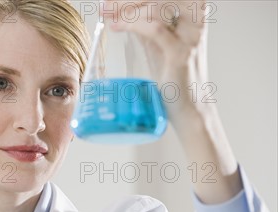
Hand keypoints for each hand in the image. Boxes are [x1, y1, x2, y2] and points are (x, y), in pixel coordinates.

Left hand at [101, 0, 242, 202]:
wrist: (190, 112)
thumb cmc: (174, 82)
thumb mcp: (158, 49)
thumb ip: (146, 32)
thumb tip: (121, 16)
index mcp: (190, 19)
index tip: (111, 2)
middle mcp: (194, 24)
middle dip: (130, 0)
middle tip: (106, 5)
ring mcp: (190, 38)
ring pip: (159, 6)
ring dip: (128, 8)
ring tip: (108, 15)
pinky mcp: (182, 55)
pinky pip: (157, 29)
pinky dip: (134, 24)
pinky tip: (117, 26)